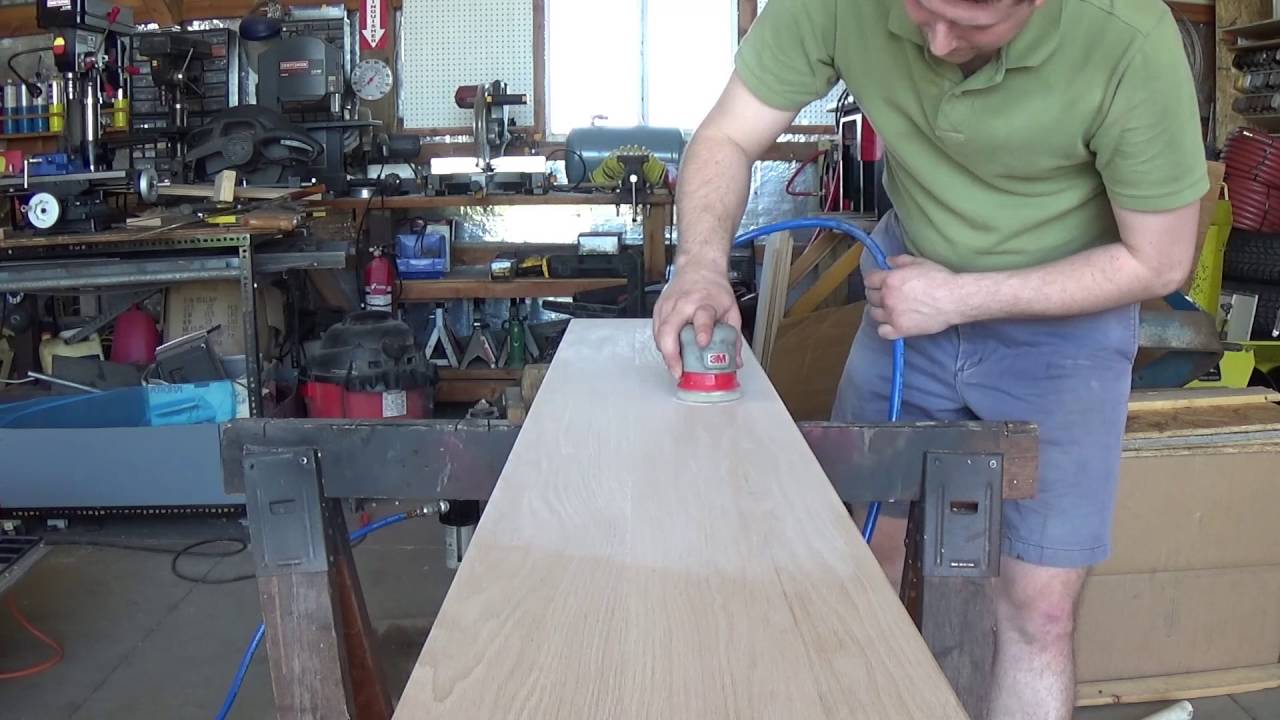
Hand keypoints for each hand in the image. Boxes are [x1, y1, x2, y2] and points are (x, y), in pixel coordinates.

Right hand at [652, 263, 740, 377]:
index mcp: (704, 302)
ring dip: (665, 354)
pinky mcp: (658, 309)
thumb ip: (733, 337)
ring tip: (676, 367)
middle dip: (671, 354)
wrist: (698, 267)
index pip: (702, 317)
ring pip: (659, 334)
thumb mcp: (731, 310)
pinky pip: (656, 332)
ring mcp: (667, 306)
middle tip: (678, 371)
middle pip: (669, 329)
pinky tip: (670, 353)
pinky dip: (662, 345)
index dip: (702, 331)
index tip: (703, 343)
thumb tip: (734, 362)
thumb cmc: (714, 288)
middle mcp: (683, 303)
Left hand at [864, 255, 970, 339]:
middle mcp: (888, 297)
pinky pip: (882, 331)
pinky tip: (891, 323)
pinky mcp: (900, 329)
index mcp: (890, 280)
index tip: (878, 282)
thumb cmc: (940, 279)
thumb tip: (888, 261)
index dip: (873, 280)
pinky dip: (884, 328)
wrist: (954, 299)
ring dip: (879, 310)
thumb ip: (901, 261)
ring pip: (874, 314)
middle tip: (886, 294)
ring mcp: (892, 315)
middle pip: (870, 297)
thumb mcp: (920, 263)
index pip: (869, 280)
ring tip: (889, 308)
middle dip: (876, 294)